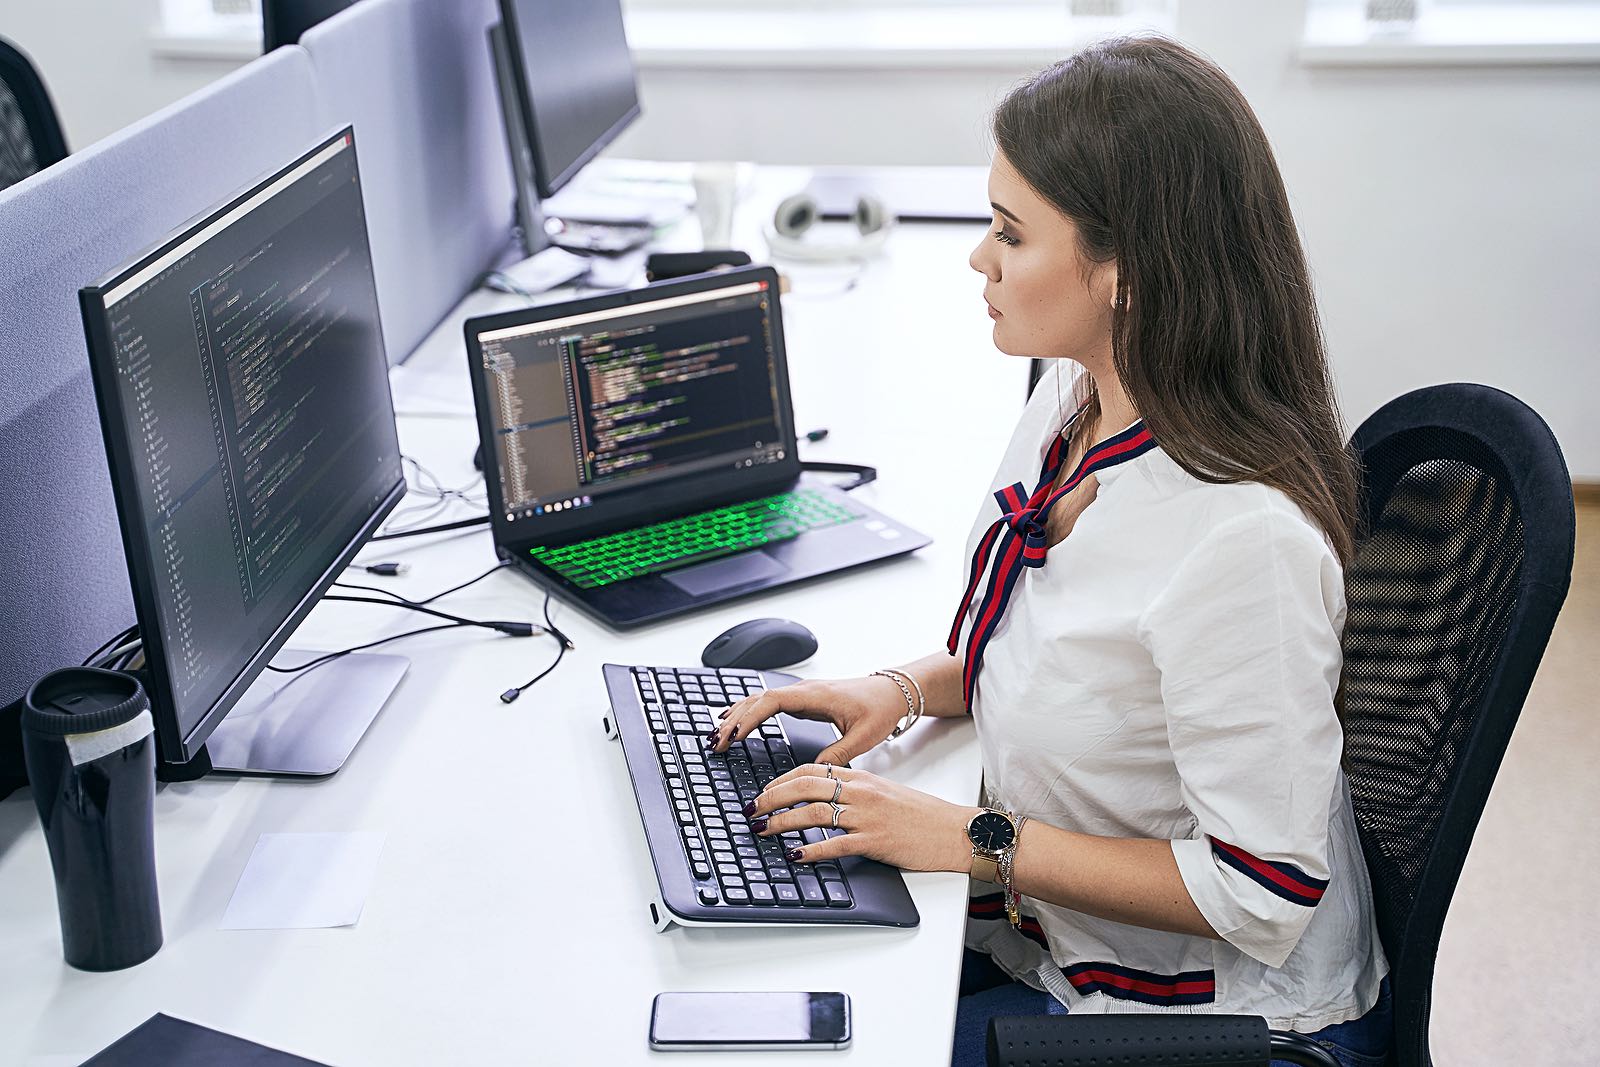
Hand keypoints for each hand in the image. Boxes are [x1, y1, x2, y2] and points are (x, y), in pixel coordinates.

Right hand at [706, 676, 907, 764]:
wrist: (893, 691)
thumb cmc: (881, 708)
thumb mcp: (863, 737)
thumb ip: (838, 756)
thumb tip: (816, 774)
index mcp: (815, 696)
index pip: (771, 702)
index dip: (749, 718)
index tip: (734, 736)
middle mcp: (804, 691)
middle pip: (758, 699)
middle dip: (734, 720)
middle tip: (716, 743)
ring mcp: (802, 694)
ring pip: (760, 699)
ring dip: (738, 715)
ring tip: (718, 734)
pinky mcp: (804, 700)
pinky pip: (769, 702)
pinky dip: (750, 711)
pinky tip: (737, 721)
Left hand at [745, 762, 978, 873]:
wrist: (955, 831)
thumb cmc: (922, 815)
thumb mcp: (884, 793)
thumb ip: (854, 791)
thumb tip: (822, 797)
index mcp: (862, 778)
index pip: (811, 770)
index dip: (781, 780)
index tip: (764, 790)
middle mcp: (861, 793)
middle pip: (805, 787)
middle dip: (772, 797)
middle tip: (751, 808)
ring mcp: (867, 816)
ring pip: (814, 812)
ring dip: (782, 821)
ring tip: (763, 830)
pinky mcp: (875, 841)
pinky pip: (836, 844)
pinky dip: (811, 850)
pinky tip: (795, 855)